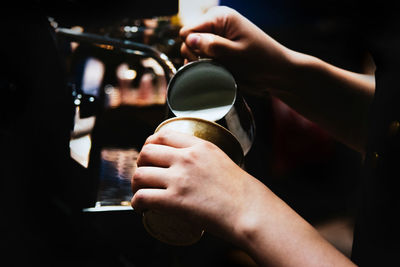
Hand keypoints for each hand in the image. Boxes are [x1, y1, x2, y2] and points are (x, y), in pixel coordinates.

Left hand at [130, 129, 266, 240]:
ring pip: (140, 175)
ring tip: (140, 192)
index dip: (149, 144)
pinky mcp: (175, 201)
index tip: (148, 153)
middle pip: (147, 152)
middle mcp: (186, 158)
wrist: (250, 211)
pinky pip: (143, 197)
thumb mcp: (223, 160)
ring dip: (135, 184)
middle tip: (144, 174)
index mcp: (200, 146)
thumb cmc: (242, 191)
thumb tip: (193, 165)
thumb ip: (205, 158)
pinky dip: (136, 203)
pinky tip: (141, 207)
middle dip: (140, 163)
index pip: (163, 135)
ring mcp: (179, 179)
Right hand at [180, 6, 294, 95]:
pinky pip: (201, 58)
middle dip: (196, 55)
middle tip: (215, 65)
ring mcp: (216, 38)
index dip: (192, 46)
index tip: (207, 58)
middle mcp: (216, 25)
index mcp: (220, 17)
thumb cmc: (261, 61)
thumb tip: (189, 39)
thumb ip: (212, 46)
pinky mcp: (218, 51)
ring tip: (218, 69)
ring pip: (192, 51)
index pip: (188, 31)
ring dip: (200, 63)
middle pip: (188, 40)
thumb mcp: (236, 54)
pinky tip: (215, 72)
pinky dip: (204, 67)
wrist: (277, 73)